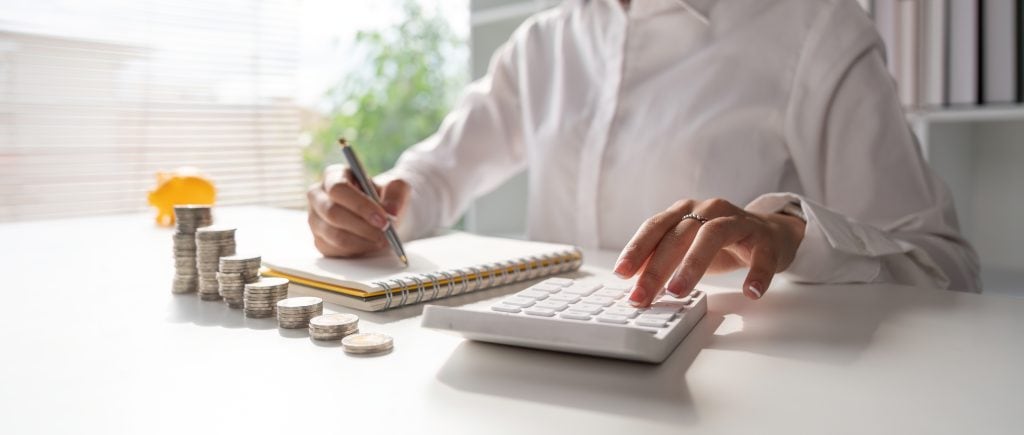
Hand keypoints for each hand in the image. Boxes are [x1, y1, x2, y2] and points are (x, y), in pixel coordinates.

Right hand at [307, 164, 409, 256]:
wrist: (381, 215)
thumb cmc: (385, 197)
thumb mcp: (397, 188)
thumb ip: (396, 194)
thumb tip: (390, 210)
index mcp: (334, 176)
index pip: (338, 188)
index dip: (360, 205)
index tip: (383, 219)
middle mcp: (318, 197)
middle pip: (332, 213)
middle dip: (363, 226)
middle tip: (385, 234)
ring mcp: (316, 220)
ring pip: (335, 235)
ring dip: (363, 240)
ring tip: (383, 240)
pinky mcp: (320, 241)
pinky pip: (336, 250)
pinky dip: (358, 250)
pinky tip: (371, 244)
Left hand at [614, 198, 804, 305]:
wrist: (771, 233)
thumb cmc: (721, 243)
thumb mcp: (687, 248)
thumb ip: (662, 260)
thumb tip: (633, 284)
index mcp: (685, 212)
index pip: (655, 227)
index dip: (636, 249)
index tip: (621, 273)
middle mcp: (708, 210)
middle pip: (679, 234)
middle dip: (657, 267)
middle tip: (643, 296)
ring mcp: (738, 221)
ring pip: (713, 235)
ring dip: (692, 264)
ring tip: (678, 292)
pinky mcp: (764, 239)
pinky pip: (761, 255)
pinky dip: (757, 273)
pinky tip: (750, 292)